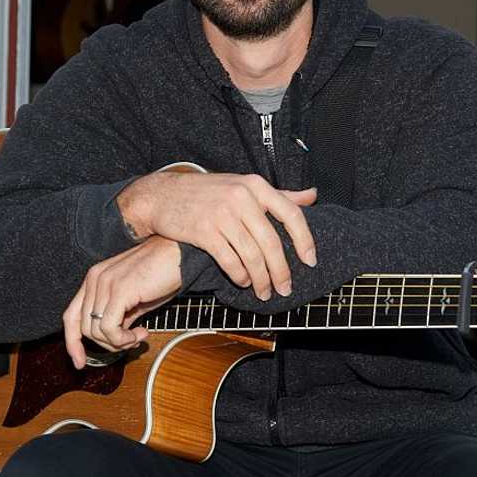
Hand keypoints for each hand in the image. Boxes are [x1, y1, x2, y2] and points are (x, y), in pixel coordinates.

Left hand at [62, 235, 180, 368]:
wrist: (180, 254)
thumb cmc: (162, 272)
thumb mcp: (135, 298)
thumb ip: (119, 315)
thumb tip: (114, 338)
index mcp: (95, 278)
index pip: (71, 315)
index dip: (72, 342)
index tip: (79, 362)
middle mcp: (95, 279)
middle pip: (84, 328)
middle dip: (107, 344)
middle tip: (132, 340)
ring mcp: (105, 283)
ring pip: (96, 331)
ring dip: (119, 342)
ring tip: (139, 335)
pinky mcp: (119, 290)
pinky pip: (109, 329)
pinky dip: (123, 339)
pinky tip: (141, 332)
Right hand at [117, 172, 316, 300]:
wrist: (163, 195)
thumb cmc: (208, 192)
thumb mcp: (244, 185)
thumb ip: (278, 194)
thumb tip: (312, 196)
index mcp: (255, 185)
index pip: (291, 214)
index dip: (305, 240)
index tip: (310, 261)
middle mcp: (241, 197)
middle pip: (271, 242)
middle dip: (281, 271)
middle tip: (285, 288)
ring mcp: (222, 214)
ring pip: (251, 255)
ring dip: (261, 279)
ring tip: (264, 291)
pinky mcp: (203, 231)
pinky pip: (230, 260)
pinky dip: (240, 275)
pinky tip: (244, 281)